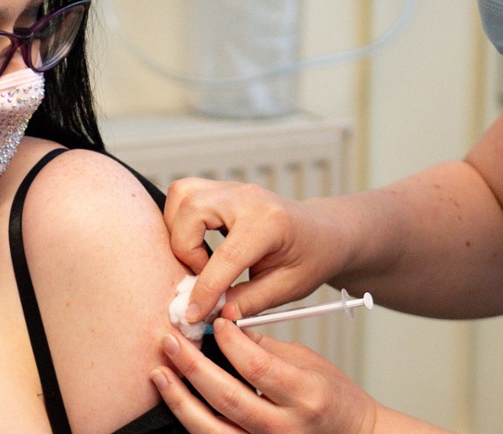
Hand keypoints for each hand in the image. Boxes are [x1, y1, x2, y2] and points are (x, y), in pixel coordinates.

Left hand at [151, 318, 377, 432]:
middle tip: (169, 341)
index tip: (215, 323)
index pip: (257, 367)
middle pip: (227, 397)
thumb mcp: (307, 361)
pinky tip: (178, 400)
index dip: (229, 342)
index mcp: (305, 395)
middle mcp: (285, 427)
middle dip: (192, 367)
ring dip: (180, 399)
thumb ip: (265, 347)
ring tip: (160, 373)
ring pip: (211, 429)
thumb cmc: (332, 396)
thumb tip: (225, 325)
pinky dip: (192, 421)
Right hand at [164, 178, 349, 321]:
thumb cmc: (311, 257)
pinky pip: (185, 195)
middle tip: (203, 275)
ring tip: (200, 259)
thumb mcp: (288, 288)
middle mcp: (246, 198)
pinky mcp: (222, 190)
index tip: (193, 314)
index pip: (226, 256)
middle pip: (191, 210)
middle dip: (185, 250)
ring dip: (178, 231)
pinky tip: (199, 244)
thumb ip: (250, 301)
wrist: (323, 232)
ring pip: (182, 196)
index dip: (205, 290)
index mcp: (269, 222)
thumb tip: (217, 314)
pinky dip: (181, 221)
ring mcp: (233, 189)